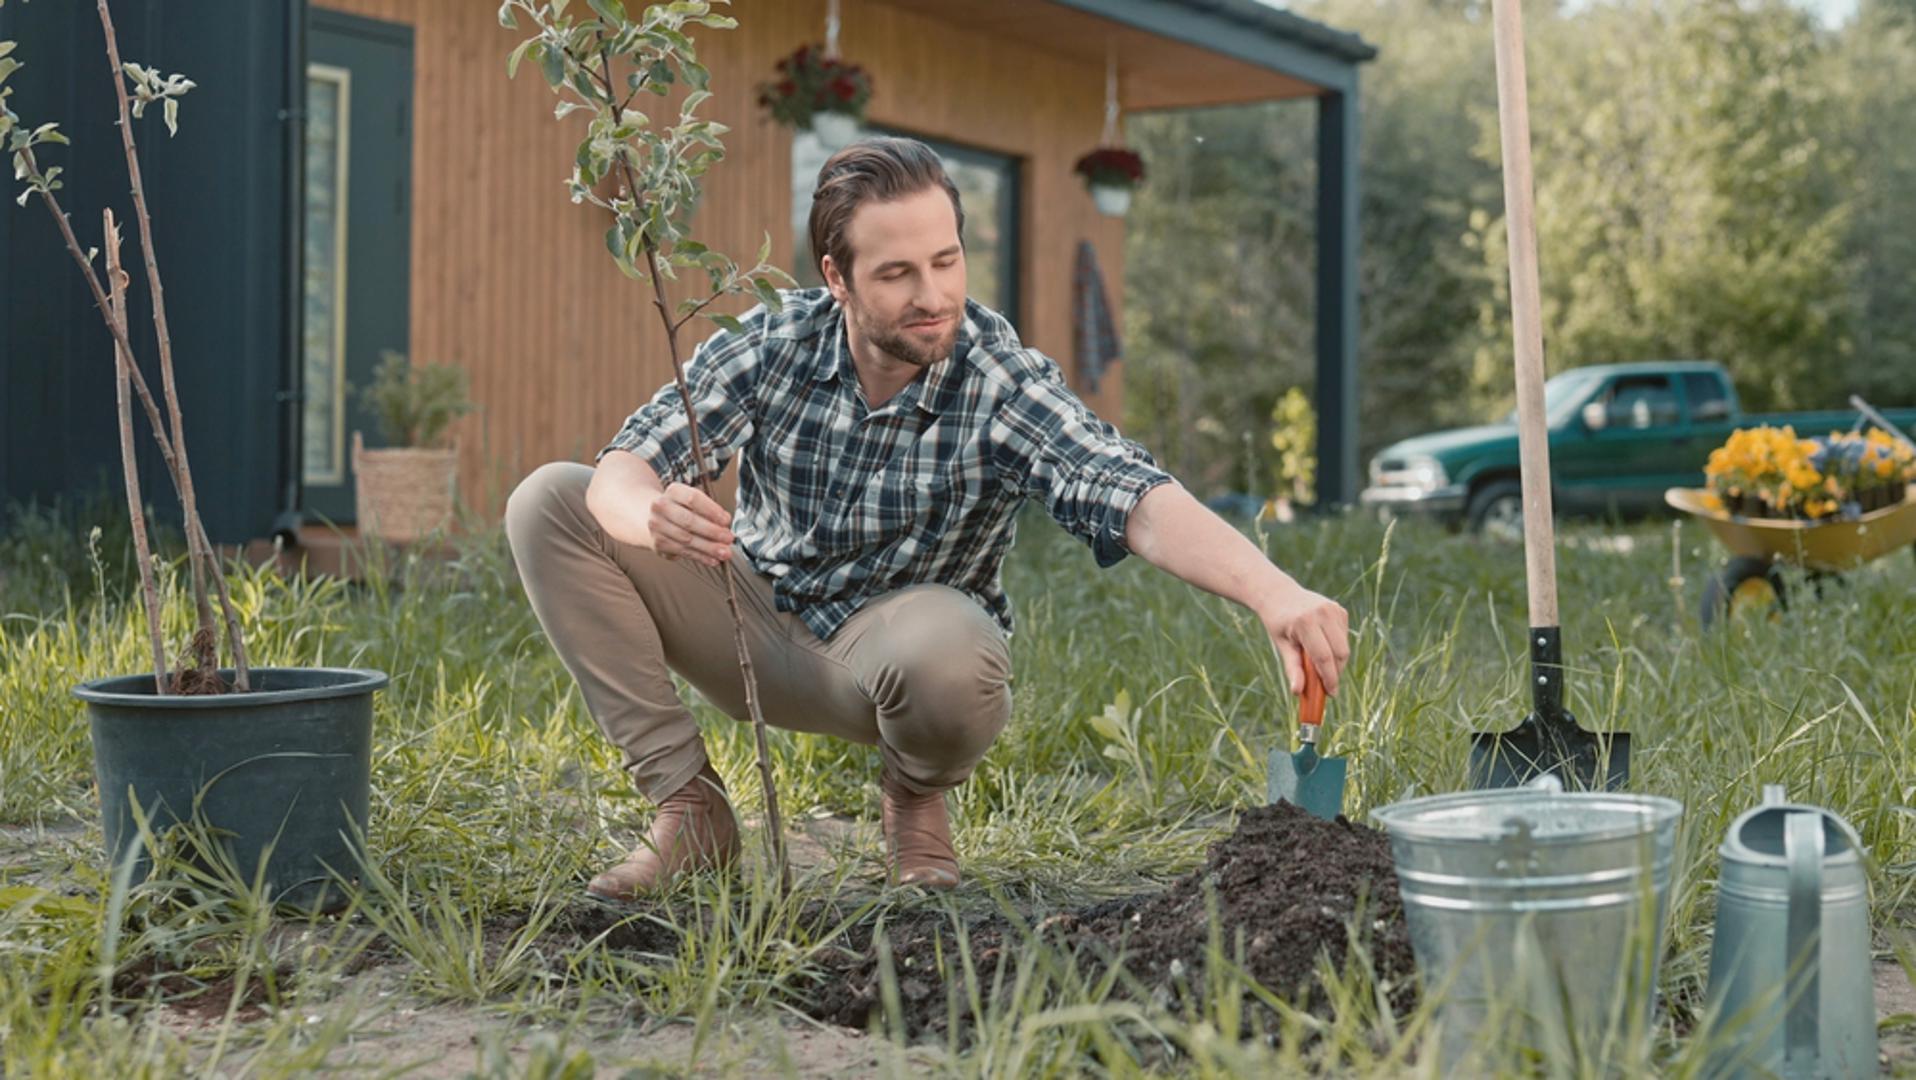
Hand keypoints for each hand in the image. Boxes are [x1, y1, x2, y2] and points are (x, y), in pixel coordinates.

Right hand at [648, 482, 733, 566]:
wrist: (649, 516)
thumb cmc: (679, 508)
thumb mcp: (691, 501)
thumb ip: (708, 510)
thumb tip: (725, 523)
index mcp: (673, 491)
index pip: (693, 499)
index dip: (712, 510)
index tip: (726, 520)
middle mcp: (661, 507)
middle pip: (689, 521)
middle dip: (712, 532)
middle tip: (729, 538)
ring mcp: (657, 526)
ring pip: (686, 539)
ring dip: (709, 548)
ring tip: (724, 552)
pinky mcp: (658, 544)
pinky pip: (682, 552)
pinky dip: (700, 557)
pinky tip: (712, 559)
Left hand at [1258, 582, 1350, 696]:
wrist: (1279, 595)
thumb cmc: (1278, 624)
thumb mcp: (1281, 646)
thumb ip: (1292, 669)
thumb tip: (1297, 692)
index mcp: (1305, 622)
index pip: (1323, 657)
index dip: (1329, 678)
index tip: (1331, 694)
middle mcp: (1323, 613)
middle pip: (1340, 653)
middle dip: (1336, 672)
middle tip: (1327, 685)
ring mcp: (1334, 609)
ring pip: (1344, 647)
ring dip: (1337, 661)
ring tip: (1319, 664)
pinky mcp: (1340, 610)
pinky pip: (1344, 638)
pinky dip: (1336, 648)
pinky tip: (1322, 645)